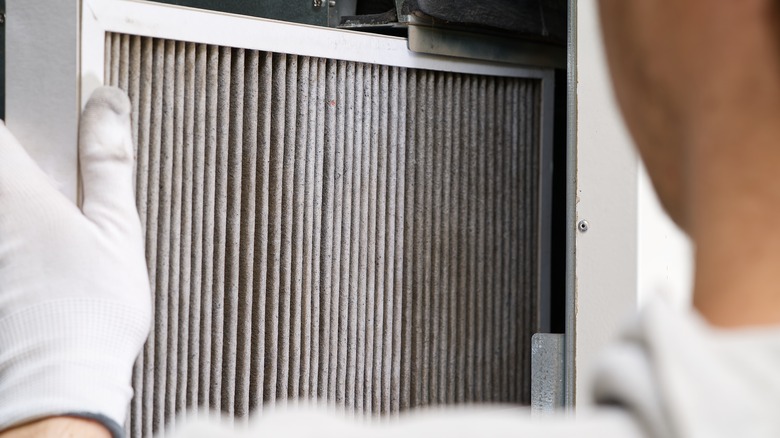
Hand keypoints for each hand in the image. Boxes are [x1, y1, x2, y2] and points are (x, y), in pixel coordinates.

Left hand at [0, 87, 150, 434]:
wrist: (56, 386)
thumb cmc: (89, 317)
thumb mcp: (118, 230)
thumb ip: (108, 162)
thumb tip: (108, 105)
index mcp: (13, 191)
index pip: (2, 124)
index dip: (22, 120)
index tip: (43, 133)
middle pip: (1, 162)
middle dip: (27, 171)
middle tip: (53, 197)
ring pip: (2, 204)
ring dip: (24, 211)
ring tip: (48, 241)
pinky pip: (3, 238)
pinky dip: (20, 239)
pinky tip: (35, 266)